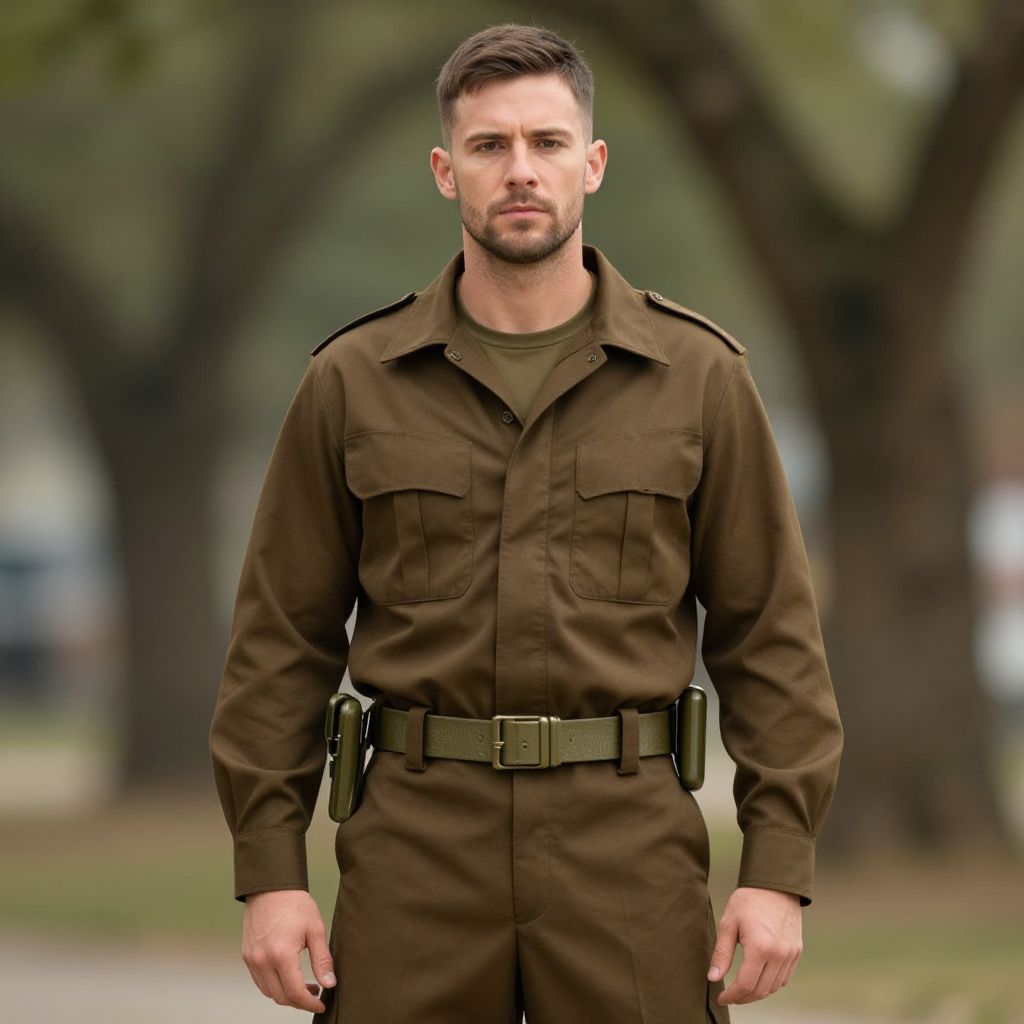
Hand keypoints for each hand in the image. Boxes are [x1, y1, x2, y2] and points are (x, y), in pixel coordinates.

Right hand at [241, 889, 335, 1013]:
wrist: (271, 886)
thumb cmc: (296, 904)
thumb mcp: (315, 929)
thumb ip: (322, 960)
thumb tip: (329, 984)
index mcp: (281, 955)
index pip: (295, 993)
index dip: (310, 1003)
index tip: (322, 1004)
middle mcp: (262, 961)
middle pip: (280, 997)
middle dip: (299, 1002)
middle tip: (315, 994)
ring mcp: (252, 959)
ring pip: (268, 992)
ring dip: (286, 995)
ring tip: (304, 986)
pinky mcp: (247, 955)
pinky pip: (259, 981)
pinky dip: (273, 985)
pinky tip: (287, 976)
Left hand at [707, 886, 802, 1005]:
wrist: (775, 885)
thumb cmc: (748, 901)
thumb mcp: (729, 923)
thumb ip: (721, 953)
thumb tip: (713, 978)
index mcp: (760, 947)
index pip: (746, 984)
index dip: (732, 996)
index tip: (721, 998)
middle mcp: (779, 955)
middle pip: (761, 990)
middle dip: (743, 998)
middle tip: (730, 996)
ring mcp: (790, 955)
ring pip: (773, 987)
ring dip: (757, 992)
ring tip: (742, 988)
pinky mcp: (796, 952)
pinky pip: (784, 978)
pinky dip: (771, 984)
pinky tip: (758, 978)